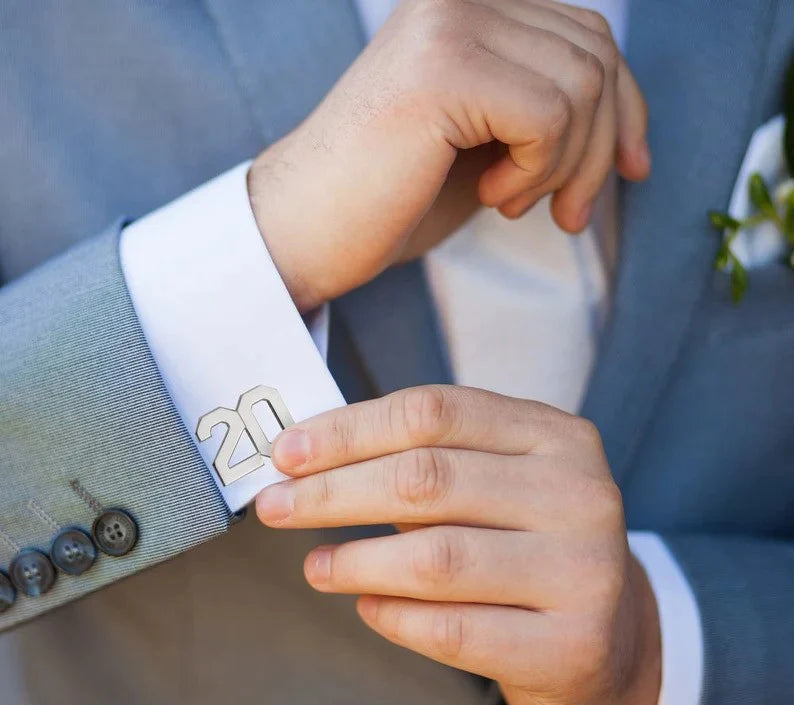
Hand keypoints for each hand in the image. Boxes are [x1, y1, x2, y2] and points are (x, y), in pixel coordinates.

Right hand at [248, 0, 649, 312]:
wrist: (306, 227)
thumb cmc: (391, 194)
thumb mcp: (484, 140)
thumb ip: (541, 106)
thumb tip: (626, 122)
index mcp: (468, 6)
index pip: (589, 35)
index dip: (627, 108)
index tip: (632, 171)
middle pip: (596, 56)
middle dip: (602, 151)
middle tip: (566, 214)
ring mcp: (449, 21)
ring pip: (583, 86)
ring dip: (565, 167)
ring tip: (510, 202)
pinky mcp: (443, 66)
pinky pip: (550, 115)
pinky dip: (538, 171)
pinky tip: (492, 196)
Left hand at [256, 386, 660, 704]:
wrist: (609, 640)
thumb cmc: (529, 544)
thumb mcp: (499, 481)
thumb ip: (427, 461)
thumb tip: (311, 458)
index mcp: (557, 435)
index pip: (434, 412)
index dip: (348, 430)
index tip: (287, 453)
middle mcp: (580, 493)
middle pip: (427, 478)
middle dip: (332, 492)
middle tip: (274, 506)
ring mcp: (585, 572)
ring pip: (436, 558)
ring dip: (355, 560)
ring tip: (315, 565)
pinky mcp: (573, 646)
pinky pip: (455, 631)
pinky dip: (394, 617)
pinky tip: (365, 606)